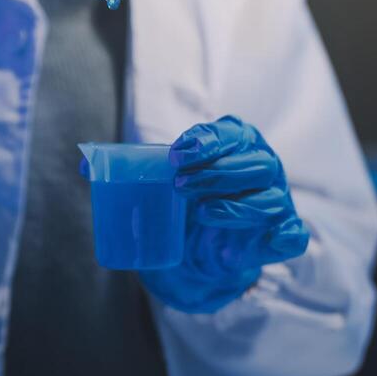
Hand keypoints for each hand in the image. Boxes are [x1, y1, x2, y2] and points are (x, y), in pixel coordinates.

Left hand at [140, 115, 309, 312]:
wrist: (210, 242)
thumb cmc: (191, 198)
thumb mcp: (162, 180)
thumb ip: (128, 170)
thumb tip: (83, 164)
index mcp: (239, 143)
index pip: (231, 133)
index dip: (207, 141)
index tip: (177, 154)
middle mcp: (264, 167)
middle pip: (255, 163)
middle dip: (217, 172)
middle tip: (180, 185)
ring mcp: (278, 201)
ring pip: (269, 199)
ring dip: (235, 207)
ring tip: (201, 213)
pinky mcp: (282, 234)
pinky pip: (293, 235)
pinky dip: (282, 238)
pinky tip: (262, 240)